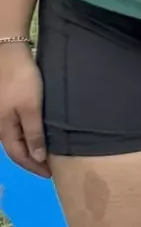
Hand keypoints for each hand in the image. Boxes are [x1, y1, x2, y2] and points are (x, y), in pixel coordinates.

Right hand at [0, 42, 48, 177]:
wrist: (8, 52)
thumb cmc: (21, 80)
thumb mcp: (31, 107)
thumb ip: (34, 133)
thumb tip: (37, 158)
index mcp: (3, 128)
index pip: (19, 155)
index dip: (34, 167)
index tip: (51, 175)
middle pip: (15, 148)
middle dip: (31, 160)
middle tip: (50, 168)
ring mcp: (0, 114)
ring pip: (14, 138)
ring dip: (28, 148)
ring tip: (45, 154)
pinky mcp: (5, 104)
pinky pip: (14, 127)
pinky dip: (26, 135)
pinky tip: (36, 134)